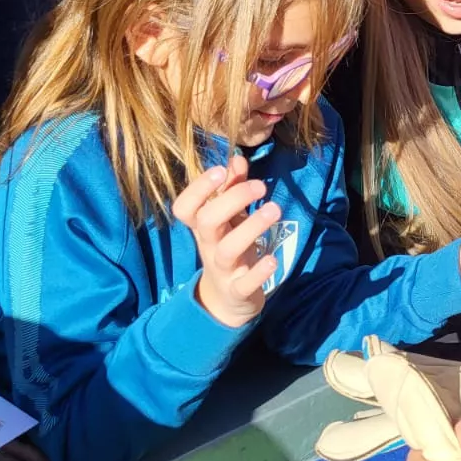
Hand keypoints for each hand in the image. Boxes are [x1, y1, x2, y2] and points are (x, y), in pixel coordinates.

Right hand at [175, 155, 279, 327]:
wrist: (227, 300)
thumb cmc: (228, 248)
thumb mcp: (228, 220)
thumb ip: (232, 190)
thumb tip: (237, 160)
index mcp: (202, 227)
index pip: (185, 207)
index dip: (198, 188)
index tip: (220, 169)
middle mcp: (209, 245)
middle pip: (208, 220)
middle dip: (233, 199)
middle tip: (261, 186)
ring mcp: (223, 269)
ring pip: (228, 248)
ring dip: (251, 227)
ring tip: (274, 209)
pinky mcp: (239, 290)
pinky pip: (245, 283)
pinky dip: (259, 272)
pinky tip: (272, 259)